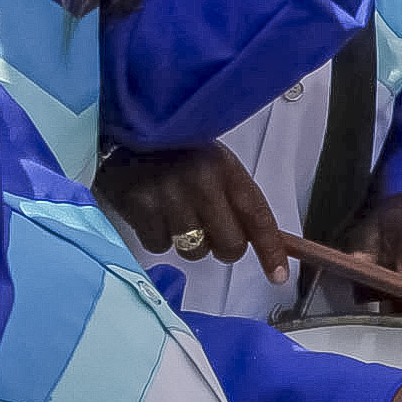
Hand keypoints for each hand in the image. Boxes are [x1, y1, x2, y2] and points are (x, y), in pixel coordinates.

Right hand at [101, 141, 288, 282]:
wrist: (123, 126)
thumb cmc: (174, 148)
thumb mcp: (213, 162)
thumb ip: (235, 199)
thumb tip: (257, 239)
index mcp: (225, 168)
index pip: (258, 217)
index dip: (271, 250)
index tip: (278, 275)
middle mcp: (201, 182)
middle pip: (230, 244)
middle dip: (225, 248)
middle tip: (212, 233)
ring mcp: (168, 195)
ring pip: (193, 251)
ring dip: (188, 242)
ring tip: (175, 212)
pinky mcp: (139, 206)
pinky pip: (159, 245)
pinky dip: (158, 235)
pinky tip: (153, 210)